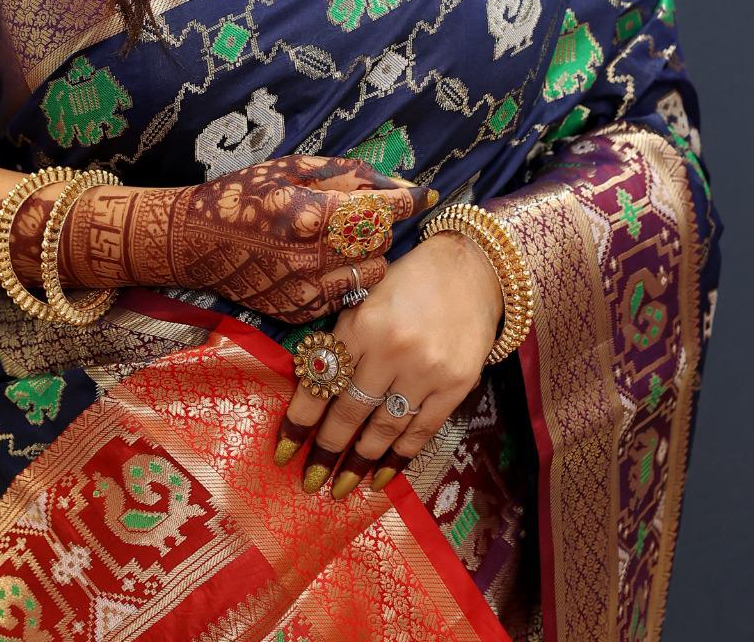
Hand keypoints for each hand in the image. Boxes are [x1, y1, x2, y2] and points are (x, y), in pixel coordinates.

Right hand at [54, 154, 436, 321]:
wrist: (196, 243)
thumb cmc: (244, 195)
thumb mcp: (294, 169)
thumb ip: (348, 175)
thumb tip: (399, 185)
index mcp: (311, 214)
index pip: (381, 210)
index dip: (409, 200)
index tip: (427, 195)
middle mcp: (312, 256)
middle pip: (381, 243)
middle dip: (382, 226)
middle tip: (369, 215)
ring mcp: (305, 289)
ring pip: (372, 275)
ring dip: (370, 256)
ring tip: (350, 242)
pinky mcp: (299, 312)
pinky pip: (347, 297)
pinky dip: (347, 279)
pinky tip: (327, 264)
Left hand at [273, 229, 503, 494]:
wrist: (470, 267)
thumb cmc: (408, 280)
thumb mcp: (364, 296)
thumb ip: (343, 338)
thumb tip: (312, 387)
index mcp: (362, 323)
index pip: (323, 382)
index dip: (300, 421)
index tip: (284, 450)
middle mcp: (393, 349)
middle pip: (351, 413)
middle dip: (327, 451)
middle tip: (310, 482)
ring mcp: (427, 370)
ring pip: (385, 429)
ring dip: (361, 461)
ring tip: (341, 486)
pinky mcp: (456, 385)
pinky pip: (422, 431)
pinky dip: (399, 456)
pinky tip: (381, 475)